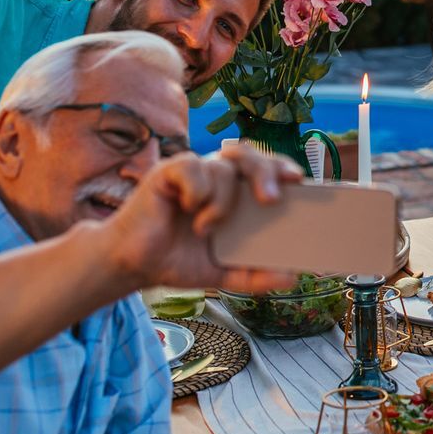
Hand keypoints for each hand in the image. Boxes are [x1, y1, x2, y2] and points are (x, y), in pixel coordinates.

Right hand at [103, 147, 302, 295]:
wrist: (134, 266)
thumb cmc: (176, 261)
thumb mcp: (223, 276)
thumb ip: (255, 277)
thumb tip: (292, 277)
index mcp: (233, 196)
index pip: (264, 171)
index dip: (281, 168)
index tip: (298, 180)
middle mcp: (215, 179)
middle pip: (249, 156)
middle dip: (265, 172)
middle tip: (270, 200)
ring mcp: (192, 174)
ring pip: (222, 168)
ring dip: (221, 202)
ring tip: (204, 229)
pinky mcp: (167, 173)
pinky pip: (192, 167)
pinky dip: (196, 191)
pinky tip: (186, 210)